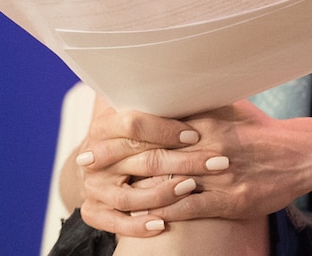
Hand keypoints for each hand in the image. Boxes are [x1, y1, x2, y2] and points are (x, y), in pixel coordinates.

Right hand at [73, 102, 227, 235]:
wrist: (102, 161)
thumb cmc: (136, 132)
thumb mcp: (142, 112)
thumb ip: (163, 105)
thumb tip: (201, 87)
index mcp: (104, 126)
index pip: (133, 125)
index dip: (165, 129)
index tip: (196, 134)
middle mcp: (94, 158)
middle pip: (141, 160)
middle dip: (183, 161)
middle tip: (217, 163)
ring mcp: (93, 187)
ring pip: (128, 196)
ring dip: (163, 194)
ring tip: (192, 188)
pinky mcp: (93, 211)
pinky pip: (114, 223)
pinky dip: (136, 225)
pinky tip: (162, 225)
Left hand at [79, 99, 311, 234]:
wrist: (304, 155)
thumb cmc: (262, 132)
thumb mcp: (232, 110)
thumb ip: (200, 105)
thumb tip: (170, 90)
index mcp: (210, 121)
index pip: (159, 123)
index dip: (124, 129)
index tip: (96, 131)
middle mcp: (211, 145)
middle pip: (154, 154)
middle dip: (115, 159)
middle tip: (84, 161)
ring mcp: (220, 174)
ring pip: (167, 184)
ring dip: (131, 190)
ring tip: (103, 193)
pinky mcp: (229, 200)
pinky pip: (189, 209)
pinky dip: (163, 214)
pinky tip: (142, 217)